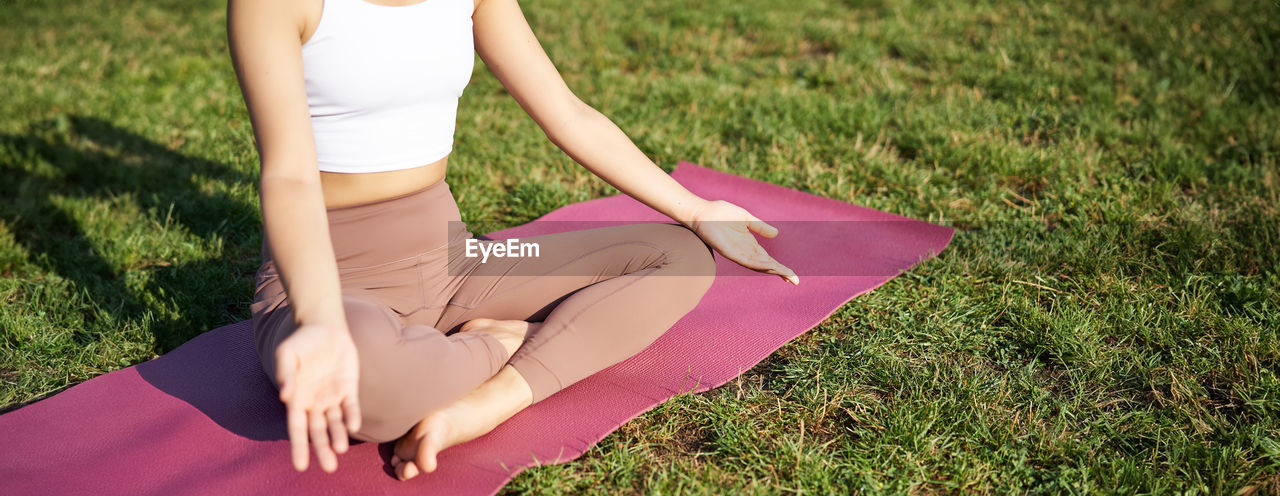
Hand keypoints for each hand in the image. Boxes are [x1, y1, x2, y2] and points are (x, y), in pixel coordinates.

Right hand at [275, 323, 362, 472]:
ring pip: (336, 423)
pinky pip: (351, 406)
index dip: (299, 447)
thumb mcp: (287, 354)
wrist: (325, 328)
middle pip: (319, 432)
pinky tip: (353, 426)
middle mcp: (315, 403)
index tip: (300, 466)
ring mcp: (333, 397)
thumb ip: (285, 374)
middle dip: (323, 449)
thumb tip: (285, 395)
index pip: (297, 429)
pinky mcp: (349, 388)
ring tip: (340, 449)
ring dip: (338, 436)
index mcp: (297, 399)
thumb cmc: (301, 343)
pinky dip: (352, 416)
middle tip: (329, 468)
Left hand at [683, 200, 798, 284]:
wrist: (703, 212)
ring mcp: (737, 252)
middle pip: (765, 265)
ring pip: (758, 265)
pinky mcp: (729, 252)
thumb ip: (759, 226)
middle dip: (780, 272)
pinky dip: (757, 264)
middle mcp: (744, 251)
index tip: (793, 274)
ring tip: (786, 274)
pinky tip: (768, 266)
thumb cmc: (721, 213)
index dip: (780, 267)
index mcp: (749, 243)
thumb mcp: (745, 218)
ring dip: (772, 269)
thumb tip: (776, 234)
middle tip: (794, 280)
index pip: (768, 258)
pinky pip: (745, 260)